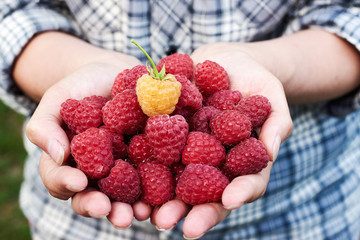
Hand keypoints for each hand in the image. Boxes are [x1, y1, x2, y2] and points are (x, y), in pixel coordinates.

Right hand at [26, 59, 156, 227]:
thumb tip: (58, 154)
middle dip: (102, 207)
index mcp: (70, 162)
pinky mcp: (147, 159)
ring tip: (139, 213)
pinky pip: (152, 176)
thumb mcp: (57, 100)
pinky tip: (164, 196)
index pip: (62, 179)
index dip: (67, 183)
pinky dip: (157, 189)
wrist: (112, 73)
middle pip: (94, 196)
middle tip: (112, 214)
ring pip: (123, 194)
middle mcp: (95, 171)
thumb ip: (45, 125)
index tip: (78, 182)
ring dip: (131, 207)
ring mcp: (122, 167)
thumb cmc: (79, 87)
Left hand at [151, 42, 292, 238]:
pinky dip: (137, 159)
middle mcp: (209, 160)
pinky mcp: (165, 130)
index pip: (241, 184)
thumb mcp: (272, 98)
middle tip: (168, 222)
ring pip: (170, 177)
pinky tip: (123, 170)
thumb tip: (270, 152)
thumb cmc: (257, 81)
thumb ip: (276, 124)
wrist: (226, 60)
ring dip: (155, 196)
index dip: (237, 194)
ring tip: (142, 210)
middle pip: (199, 192)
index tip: (229, 201)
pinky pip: (150, 144)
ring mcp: (185, 147)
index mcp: (237, 160)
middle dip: (185, 208)